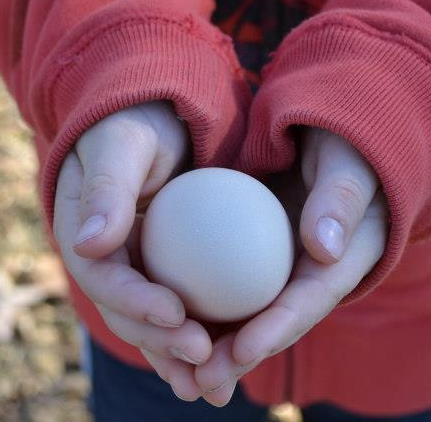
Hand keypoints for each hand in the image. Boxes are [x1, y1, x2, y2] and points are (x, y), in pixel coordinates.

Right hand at [54, 102, 210, 399]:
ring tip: (213, 383)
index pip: (103, 277)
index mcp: (85, 232)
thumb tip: (88, 242)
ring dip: (179, 354)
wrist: (155, 120)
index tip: (176, 315)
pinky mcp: (164, 265)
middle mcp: (107, 257)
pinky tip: (224, 353)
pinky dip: (196, 332)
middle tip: (204, 359)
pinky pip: (179, 302)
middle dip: (161, 341)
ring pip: (153, 318)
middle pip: (127, 310)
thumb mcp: (122, 144)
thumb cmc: (136, 125)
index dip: (135, 302)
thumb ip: (106, 189)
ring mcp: (136, 264)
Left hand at [194, 127, 388, 405]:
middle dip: (239, 355)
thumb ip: (340, 198)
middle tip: (201, 380)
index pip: (309, 300)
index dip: (277, 328)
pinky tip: (168, 318)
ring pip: (247, 310)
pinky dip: (202, 304)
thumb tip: (325, 248)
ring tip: (178, 369)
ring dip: (214, 343)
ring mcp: (281, 265)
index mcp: (343, 260)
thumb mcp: (347, 163)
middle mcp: (310, 273)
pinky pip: (226, 282)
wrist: (321, 141)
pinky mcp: (254, 253)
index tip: (241, 349)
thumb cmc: (340, 148)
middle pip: (274, 320)